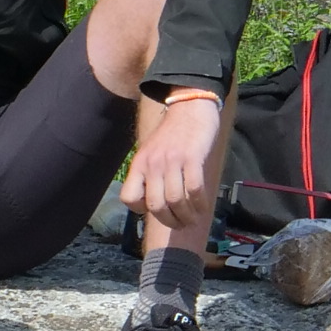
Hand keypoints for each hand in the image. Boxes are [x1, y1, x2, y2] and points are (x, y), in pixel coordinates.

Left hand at [119, 93, 222, 225]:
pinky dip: (199, 203)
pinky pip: (194, 189)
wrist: (190, 107)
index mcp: (139, 164)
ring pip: (175, 200)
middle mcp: (153, 163)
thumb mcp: (152, 153)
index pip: (128, 198)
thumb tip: (156, 205)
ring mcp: (172, 160)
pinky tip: (202, 206)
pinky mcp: (192, 157)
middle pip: (155, 205)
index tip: (157, 211)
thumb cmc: (173, 135)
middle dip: (170, 221)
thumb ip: (150, 175)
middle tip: (181, 224)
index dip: (141, 210)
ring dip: (186, 216)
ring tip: (193, 219)